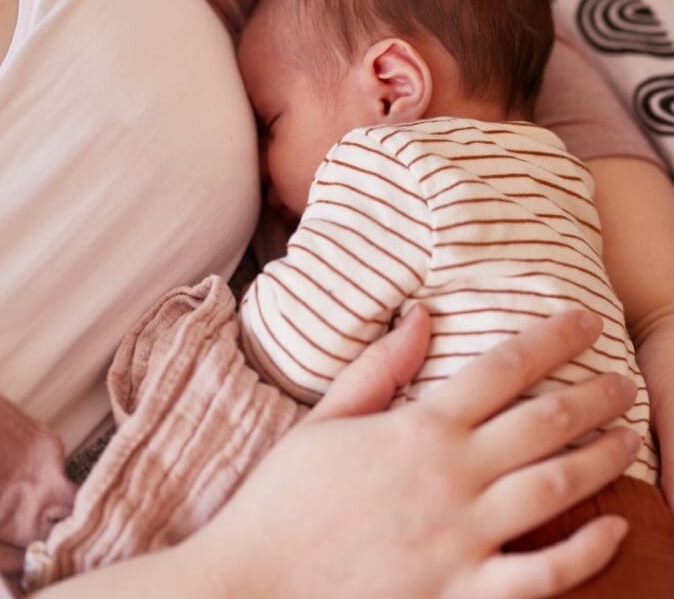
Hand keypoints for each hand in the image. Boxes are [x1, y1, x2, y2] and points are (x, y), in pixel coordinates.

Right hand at [196, 307, 637, 598]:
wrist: (254, 585)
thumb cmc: (285, 498)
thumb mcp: (324, 417)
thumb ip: (379, 366)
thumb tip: (423, 314)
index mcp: (419, 427)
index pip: (503, 368)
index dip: (552, 338)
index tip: (586, 322)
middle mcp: (451, 476)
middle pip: (544, 422)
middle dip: (594, 396)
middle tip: (624, 383)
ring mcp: (462, 538)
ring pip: (555, 488)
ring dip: (603, 459)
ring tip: (631, 437)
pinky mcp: (460, 594)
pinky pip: (541, 576)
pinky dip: (585, 553)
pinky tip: (613, 529)